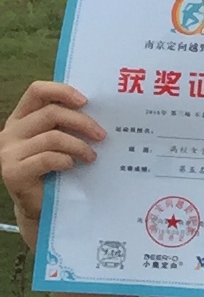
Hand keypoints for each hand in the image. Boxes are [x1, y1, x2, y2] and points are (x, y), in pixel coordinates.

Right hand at [1, 80, 102, 243]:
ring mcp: (8, 152)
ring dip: (79, 146)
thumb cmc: (54, 169)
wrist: (38, 206)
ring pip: (52, 137)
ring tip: (92, 156)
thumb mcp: (59, 141)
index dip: (62, 91)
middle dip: (82, 122)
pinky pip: (46, 158)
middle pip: (51, 113)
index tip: (86, 101)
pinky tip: (72, 166)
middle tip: (101, 135)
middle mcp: (11, 131)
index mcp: (21, 118)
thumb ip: (67, 124)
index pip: (37, 91)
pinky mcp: (13, 172)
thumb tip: (101, 110)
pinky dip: (65, 160)